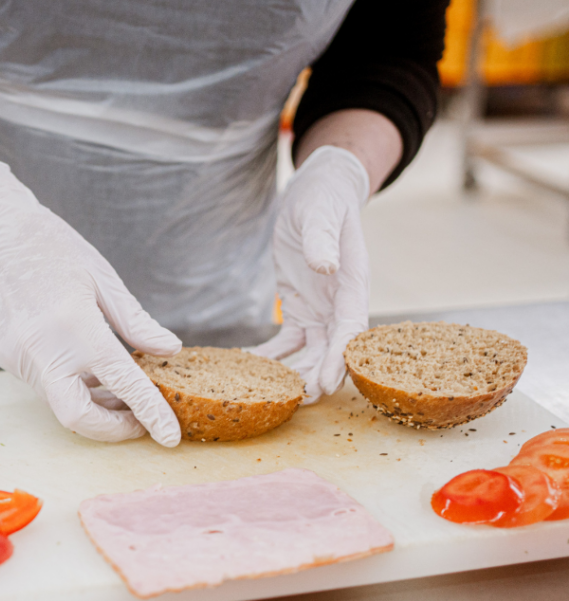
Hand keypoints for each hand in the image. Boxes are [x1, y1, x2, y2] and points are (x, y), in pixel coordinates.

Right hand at [0, 158, 181, 444]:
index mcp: (75, 325)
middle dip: (112, 429)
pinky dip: (73, 387)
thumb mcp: (104, 279)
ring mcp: (20, 358)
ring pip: (62, 404)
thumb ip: (135, 322)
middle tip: (139, 422)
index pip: (122, 383)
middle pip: (79, 418)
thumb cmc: (52, 248)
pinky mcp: (8, 359)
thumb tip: (169, 348)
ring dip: (95, 406)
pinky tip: (87, 371)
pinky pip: (46, 386)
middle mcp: (43, 349)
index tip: (169, 436)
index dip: (150, 413)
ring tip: (119, 391)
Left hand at [250, 146, 370, 402]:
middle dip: (319, 377)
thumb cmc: (323, 200)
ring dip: (297, 375)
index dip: (341, 358)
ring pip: (311, 353)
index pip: (351, 329)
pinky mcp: (300, 310)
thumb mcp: (319, 215)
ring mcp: (321, 311)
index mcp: (353, 284)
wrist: (317, 194)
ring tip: (276, 398)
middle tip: (301, 402)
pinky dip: (272, 358)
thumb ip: (322, 240)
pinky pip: (287, 343)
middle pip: (333, 350)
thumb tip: (326, 264)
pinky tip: (250, 370)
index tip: (329, 382)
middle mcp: (340, 304)